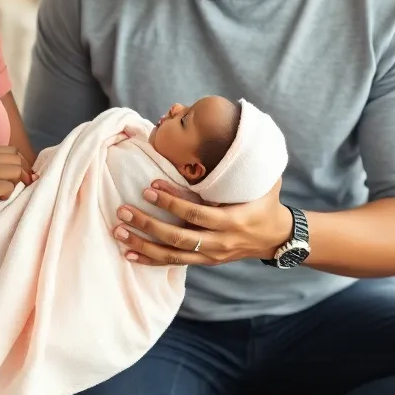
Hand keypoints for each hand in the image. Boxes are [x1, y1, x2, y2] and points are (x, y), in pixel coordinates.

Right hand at [0, 143, 34, 230]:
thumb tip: (22, 171)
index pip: (11, 151)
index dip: (19, 165)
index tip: (18, 180)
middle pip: (16, 159)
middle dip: (20, 174)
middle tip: (13, 189)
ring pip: (16, 171)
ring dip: (13, 185)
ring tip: (0, 195)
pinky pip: (8, 187)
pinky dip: (6, 196)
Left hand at [113, 178, 290, 265]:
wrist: (275, 235)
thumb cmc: (265, 200)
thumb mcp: (263, 180)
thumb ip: (243, 162)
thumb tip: (233, 131)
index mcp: (234, 220)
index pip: (198, 213)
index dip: (173, 202)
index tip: (150, 186)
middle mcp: (220, 242)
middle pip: (178, 237)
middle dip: (148, 223)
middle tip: (123, 210)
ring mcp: (211, 255)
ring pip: (172, 254)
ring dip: (143, 243)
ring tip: (119, 230)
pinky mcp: (204, 261)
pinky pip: (173, 264)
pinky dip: (149, 259)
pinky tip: (128, 253)